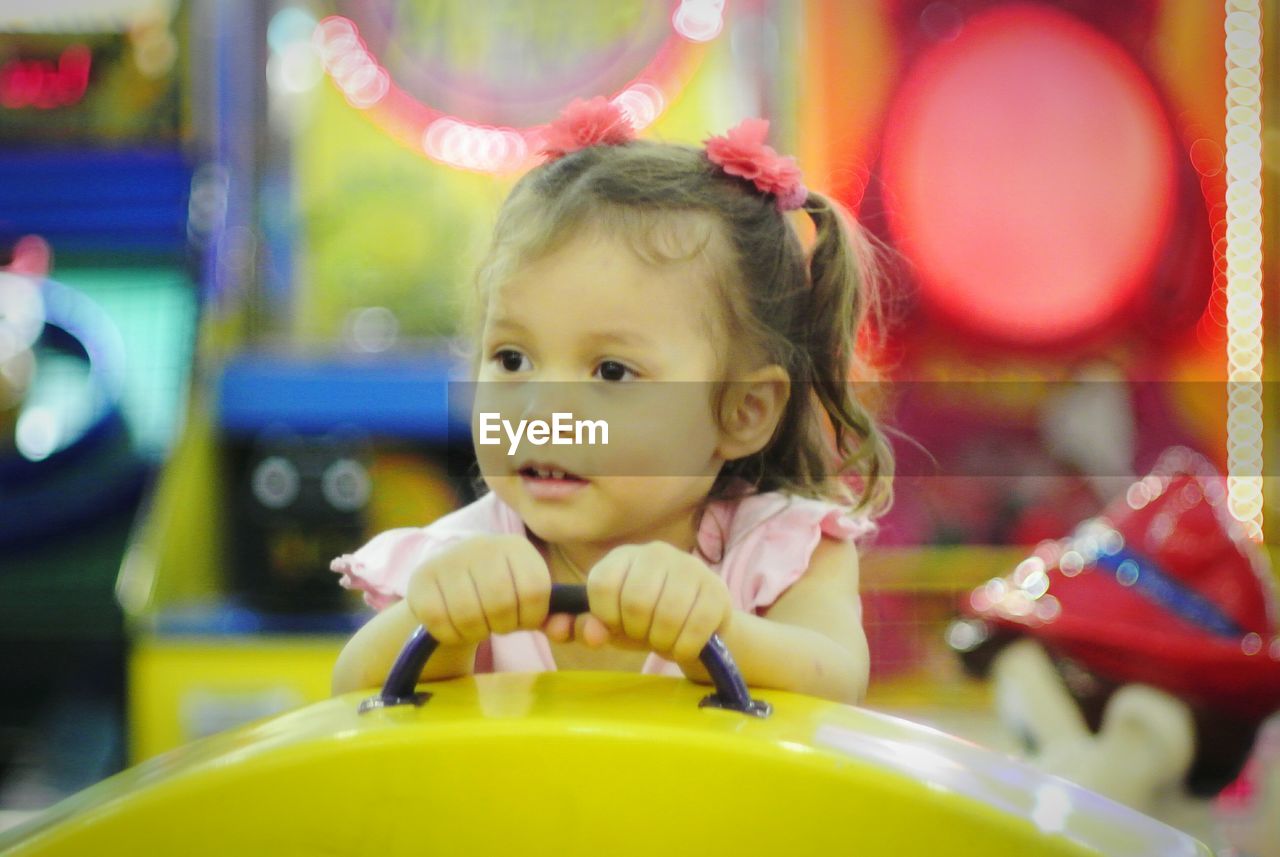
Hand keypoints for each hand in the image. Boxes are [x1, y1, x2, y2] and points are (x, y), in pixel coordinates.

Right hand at [405, 535, 551, 645]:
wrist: (447, 585)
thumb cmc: (496, 595)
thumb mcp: (524, 599)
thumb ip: (548, 617)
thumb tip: (563, 630)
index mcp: (516, 547)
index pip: (535, 591)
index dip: (529, 617)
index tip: (521, 620)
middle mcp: (482, 544)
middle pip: (501, 604)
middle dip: (502, 626)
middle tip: (496, 625)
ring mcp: (449, 558)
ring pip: (469, 615)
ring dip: (476, 632)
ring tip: (477, 625)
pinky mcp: (420, 577)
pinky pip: (440, 620)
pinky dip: (451, 634)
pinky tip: (455, 627)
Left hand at [579, 542, 731, 662]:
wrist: (698, 626)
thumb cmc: (646, 623)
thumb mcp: (612, 627)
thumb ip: (583, 628)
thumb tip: (558, 629)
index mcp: (623, 557)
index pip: (602, 585)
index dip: (606, 616)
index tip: (617, 625)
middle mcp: (656, 553)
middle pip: (636, 601)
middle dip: (637, 631)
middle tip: (645, 634)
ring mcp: (690, 568)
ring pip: (667, 615)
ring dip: (662, 641)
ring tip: (664, 640)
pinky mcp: (717, 589)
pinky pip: (696, 627)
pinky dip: (685, 647)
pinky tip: (684, 645)